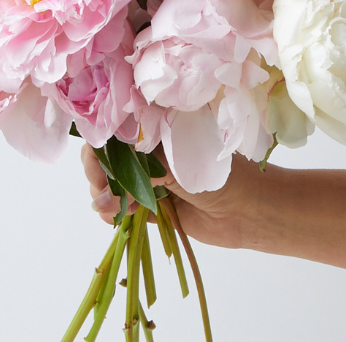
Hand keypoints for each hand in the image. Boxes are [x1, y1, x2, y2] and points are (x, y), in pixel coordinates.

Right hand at [80, 143, 270, 248]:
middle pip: (109, 159)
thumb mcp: (179, 163)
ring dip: (103, 195)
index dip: (100, 145)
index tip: (94, 161)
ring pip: (112, 185)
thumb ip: (143, 167)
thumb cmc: (223, 175)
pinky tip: (113, 215)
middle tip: (101, 189)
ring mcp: (151, 181)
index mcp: (159, 131)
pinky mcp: (153, 207)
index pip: (117, 131)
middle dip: (98, 173)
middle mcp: (151, 153)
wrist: (250, 211)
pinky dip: (112, 212)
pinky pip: (122, 208)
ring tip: (110, 206)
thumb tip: (110, 181)